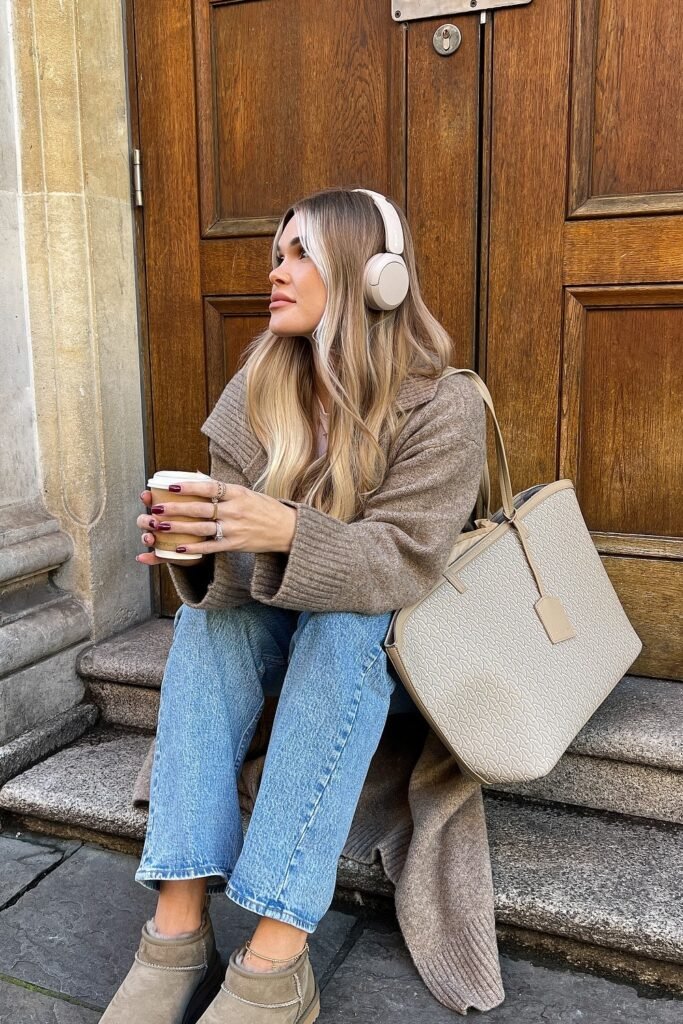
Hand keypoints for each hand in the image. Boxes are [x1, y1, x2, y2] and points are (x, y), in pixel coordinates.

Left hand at [136, 479, 296, 563]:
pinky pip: (210, 547)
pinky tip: (179, 548)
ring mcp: (235, 528)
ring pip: (201, 528)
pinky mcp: (235, 544)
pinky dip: (194, 548)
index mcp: (237, 493)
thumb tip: (197, 476)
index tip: (170, 486)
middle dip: (176, 508)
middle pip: (200, 508)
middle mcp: (235, 510)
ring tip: (161, 526)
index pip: (208, 487)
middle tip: (157, 508)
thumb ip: (222, 487)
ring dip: (179, 528)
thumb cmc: (265, 508)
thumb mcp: (246, 492)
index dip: (188, 486)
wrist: (287, 529)